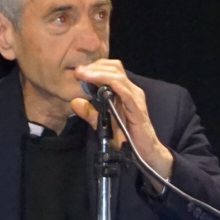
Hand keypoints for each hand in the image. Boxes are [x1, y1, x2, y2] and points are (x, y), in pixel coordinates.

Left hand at [70, 59, 173, 191]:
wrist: (145, 153)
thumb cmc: (127, 138)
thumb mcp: (103, 124)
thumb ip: (90, 113)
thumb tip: (74, 101)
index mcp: (124, 91)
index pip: (111, 69)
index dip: (94, 66)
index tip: (78, 70)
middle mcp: (131, 90)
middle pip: (114, 67)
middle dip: (94, 66)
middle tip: (78, 70)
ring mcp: (135, 98)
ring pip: (118, 76)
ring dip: (99, 73)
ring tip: (83, 74)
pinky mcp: (137, 108)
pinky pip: (125, 92)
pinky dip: (113, 84)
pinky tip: (100, 82)